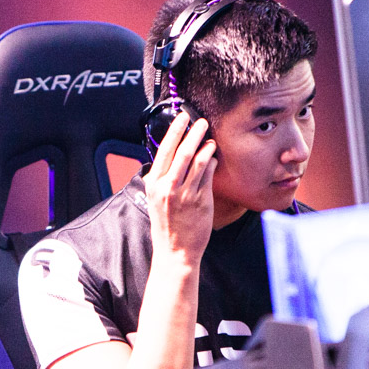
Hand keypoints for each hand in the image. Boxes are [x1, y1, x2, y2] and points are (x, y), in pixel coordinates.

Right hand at [141, 111, 217, 262]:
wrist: (175, 251)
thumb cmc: (166, 224)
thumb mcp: (155, 199)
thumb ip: (161, 178)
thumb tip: (170, 156)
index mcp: (154, 184)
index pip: (164, 150)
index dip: (175, 131)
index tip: (182, 117)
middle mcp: (168, 187)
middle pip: (183, 151)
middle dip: (193, 132)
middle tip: (201, 121)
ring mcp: (186, 194)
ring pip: (198, 161)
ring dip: (206, 145)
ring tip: (210, 138)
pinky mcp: (201, 201)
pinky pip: (209, 174)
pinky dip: (212, 162)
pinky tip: (214, 157)